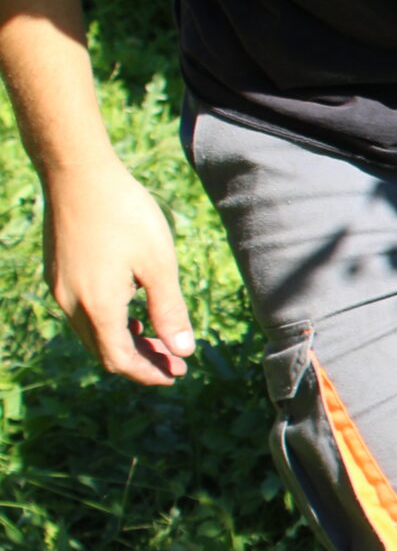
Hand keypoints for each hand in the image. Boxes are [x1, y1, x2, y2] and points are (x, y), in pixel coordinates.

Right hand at [43, 161, 194, 385]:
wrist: (79, 175)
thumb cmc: (125, 215)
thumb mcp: (159, 265)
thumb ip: (169, 311)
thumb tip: (183, 351)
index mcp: (97, 306)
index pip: (120, 359)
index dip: (148, 373)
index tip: (176, 375)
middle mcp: (71, 304)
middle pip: (104, 351)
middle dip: (140, 361)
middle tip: (173, 362)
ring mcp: (60, 288)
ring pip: (92, 333)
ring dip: (125, 342)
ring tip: (158, 339)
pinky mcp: (58, 274)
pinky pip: (82, 313)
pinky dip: (109, 323)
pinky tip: (133, 312)